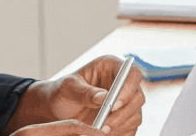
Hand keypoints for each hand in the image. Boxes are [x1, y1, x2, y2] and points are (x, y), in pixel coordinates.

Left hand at [8, 56, 145, 135]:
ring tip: (99, 132)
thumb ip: (86, 92)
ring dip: (120, 126)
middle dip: (123, 113)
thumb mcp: (69, 88)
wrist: (58, 108)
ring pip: (135, 115)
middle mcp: (122, 84)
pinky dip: (120, 133)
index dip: (128, 89)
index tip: (112, 105)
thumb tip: (104, 98)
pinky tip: (104, 135)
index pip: (132, 74)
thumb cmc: (62, 92)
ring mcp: (125, 102)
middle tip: (104, 126)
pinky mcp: (123, 118)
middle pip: (138, 97)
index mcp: (111, 67)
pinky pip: (130, 128)